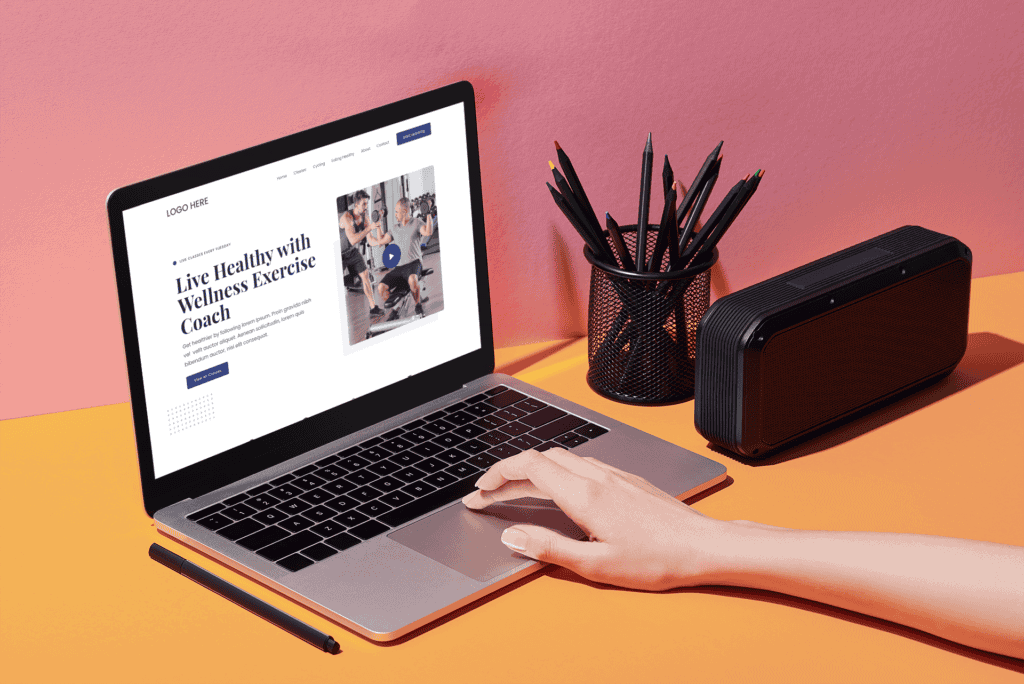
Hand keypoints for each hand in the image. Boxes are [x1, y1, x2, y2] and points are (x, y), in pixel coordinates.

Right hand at [461, 448, 729, 590]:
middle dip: (509, 473)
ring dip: (533, 471)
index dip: (498, 474)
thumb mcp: (596, 564)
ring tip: (517, 492)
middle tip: (489, 494)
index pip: (529, 466)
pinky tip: (559, 490)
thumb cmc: (657, 559)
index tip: (481, 489)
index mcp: (584, 495)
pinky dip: (557, 472)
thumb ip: (549, 549)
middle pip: (541, 458)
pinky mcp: (627, 479)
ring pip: (561, 459)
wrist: (703, 546)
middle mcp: (597, 477)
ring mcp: (614, 474)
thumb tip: (513, 536)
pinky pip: (581, 464)